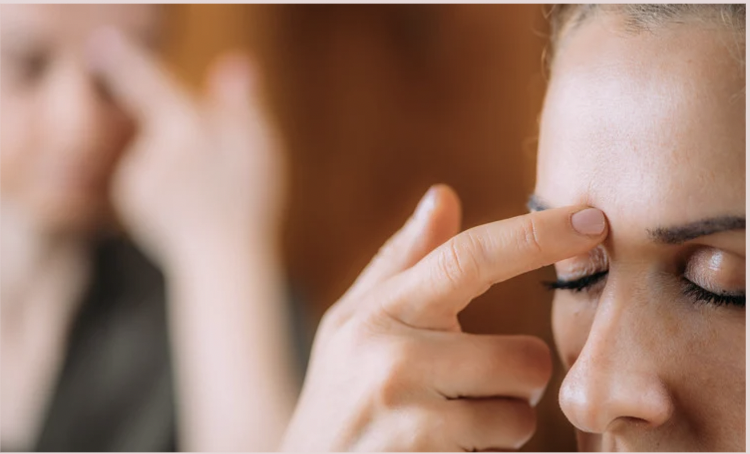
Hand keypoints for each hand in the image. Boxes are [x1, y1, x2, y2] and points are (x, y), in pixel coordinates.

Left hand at [87, 29, 286, 264]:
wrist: (222, 261)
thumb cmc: (251, 203)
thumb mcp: (260, 147)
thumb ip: (243, 103)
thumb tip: (235, 64)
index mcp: (185, 132)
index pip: (149, 83)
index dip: (127, 59)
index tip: (103, 41)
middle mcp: (151, 151)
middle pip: (167, 120)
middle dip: (192, 129)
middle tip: (226, 166)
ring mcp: (136, 176)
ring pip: (158, 148)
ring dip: (181, 158)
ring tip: (209, 192)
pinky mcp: (129, 197)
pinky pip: (148, 172)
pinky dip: (168, 180)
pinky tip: (189, 203)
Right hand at [281, 185, 607, 450]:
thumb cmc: (339, 389)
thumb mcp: (354, 320)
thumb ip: (403, 259)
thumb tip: (443, 195)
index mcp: (382, 313)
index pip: (469, 258)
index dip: (537, 235)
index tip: (595, 218)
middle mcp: (395, 361)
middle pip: (525, 358)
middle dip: (515, 377)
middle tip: (472, 385)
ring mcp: (410, 423)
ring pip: (520, 415)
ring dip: (500, 422)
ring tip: (450, 423)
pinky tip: (443, 451)